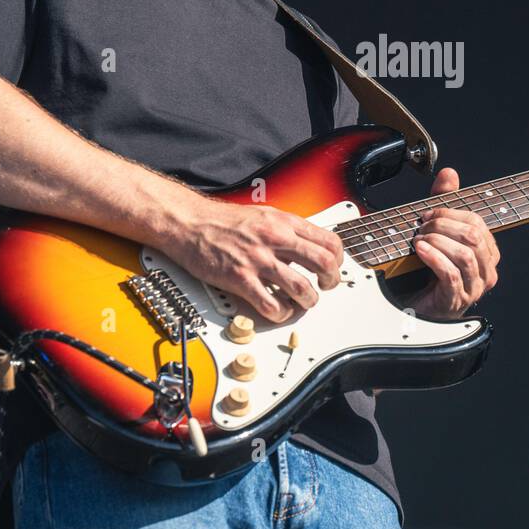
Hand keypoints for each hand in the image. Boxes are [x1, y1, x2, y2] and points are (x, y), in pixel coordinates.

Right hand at [162, 197, 343, 323]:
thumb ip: (288, 230)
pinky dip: (281, 313)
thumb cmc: (223, 220)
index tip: (332, 268)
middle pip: (323, 263)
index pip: (329, 241)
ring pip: (302, 288)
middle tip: (325, 287)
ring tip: (303, 303)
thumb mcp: (265, 215)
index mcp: (284, 222)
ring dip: (308, 301)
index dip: (338, 260)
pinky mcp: (240, 279)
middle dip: (331, 281)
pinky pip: (271, 305)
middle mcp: (275, 239)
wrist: (190, 223)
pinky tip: (279, 311)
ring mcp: (258, 259)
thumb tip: (308, 246)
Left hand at [407, 166, 500, 319]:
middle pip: (473, 237)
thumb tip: (450, 173)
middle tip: (421, 225)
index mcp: (487, 253)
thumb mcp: (436, 230)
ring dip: (438, 241)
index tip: (427, 212)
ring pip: (465, 255)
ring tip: (418, 238)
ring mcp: (473, 289)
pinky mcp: (455, 300)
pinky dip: (433, 257)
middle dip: (443, 225)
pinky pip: (451, 274)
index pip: (477, 223)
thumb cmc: (427, 268)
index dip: (451, 213)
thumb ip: (445, 203)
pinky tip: (419, 250)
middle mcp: (486, 271)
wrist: (413, 305)